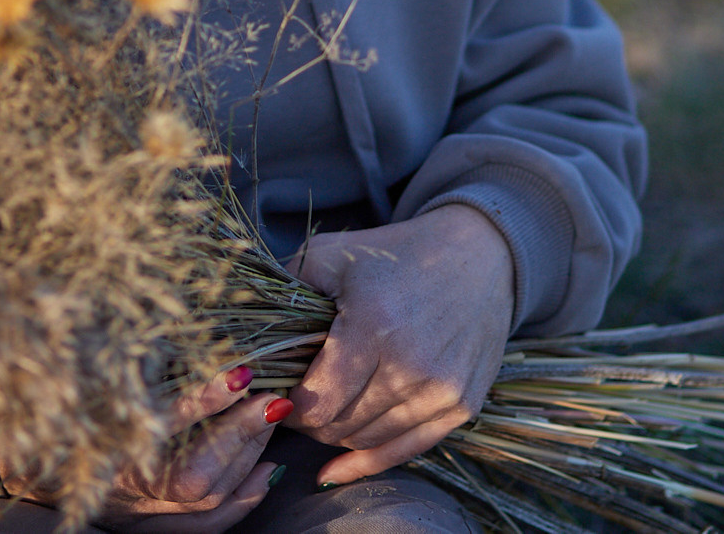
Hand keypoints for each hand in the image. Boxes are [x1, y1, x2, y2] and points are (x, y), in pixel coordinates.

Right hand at [19, 366, 288, 532]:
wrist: (25, 471)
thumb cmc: (54, 408)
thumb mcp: (86, 372)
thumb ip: (128, 355)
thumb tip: (176, 327)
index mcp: (103, 443)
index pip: (163, 426)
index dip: (205, 401)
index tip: (240, 373)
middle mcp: (123, 486)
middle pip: (196, 476)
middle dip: (240, 435)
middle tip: (272, 395)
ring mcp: (139, 513)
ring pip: (207, 500)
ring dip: (247, 458)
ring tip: (269, 416)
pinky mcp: (149, 526)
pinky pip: (207, 525)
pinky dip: (243, 497)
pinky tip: (265, 467)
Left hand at [284, 205, 515, 488]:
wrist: (481, 254)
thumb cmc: (395, 253)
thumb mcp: (331, 254)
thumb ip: (283, 286)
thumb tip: (242, 329)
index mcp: (374, 325)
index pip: (315, 402)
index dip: (285, 405)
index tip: (273, 392)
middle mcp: (411, 365)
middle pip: (338, 426)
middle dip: (306, 421)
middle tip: (291, 403)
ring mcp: (441, 390)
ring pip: (366, 440)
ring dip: (334, 435)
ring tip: (318, 414)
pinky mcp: (462, 405)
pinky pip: (405, 451)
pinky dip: (366, 463)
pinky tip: (335, 470)